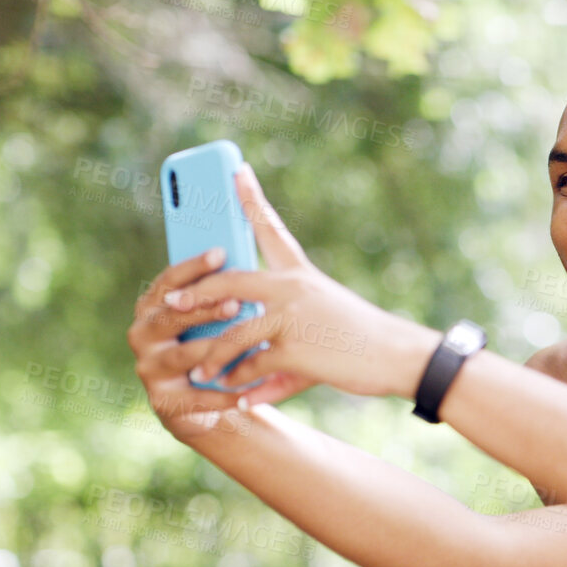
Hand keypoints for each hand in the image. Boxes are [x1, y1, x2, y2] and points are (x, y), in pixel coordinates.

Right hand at [128, 250, 313, 442]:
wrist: (210, 404)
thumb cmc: (217, 348)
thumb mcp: (215, 319)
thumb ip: (221, 291)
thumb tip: (245, 247)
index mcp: (152, 307)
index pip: (169, 282)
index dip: (193, 267)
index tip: (221, 253)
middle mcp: (142, 335)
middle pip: (170, 317)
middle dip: (202, 308)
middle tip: (235, 302)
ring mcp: (149, 370)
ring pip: (183, 356)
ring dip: (214, 350)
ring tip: (245, 346)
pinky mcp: (163, 404)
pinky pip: (197, 397)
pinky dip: (224, 394)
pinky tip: (248, 389)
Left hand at [159, 165, 441, 398]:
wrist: (396, 355)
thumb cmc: (361, 334)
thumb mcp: (325, 311)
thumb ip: (286, 322)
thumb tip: (255, 340)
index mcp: (300, 273)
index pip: (271, 228)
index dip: (252, 197)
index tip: (236, 169)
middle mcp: (293, 288)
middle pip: (229, 282)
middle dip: (196, 293)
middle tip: (170, 301)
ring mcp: (292, 318)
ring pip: (234, 335)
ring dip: (212, 357)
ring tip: (199, 371)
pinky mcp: (296, 351)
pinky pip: (254, 368)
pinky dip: (242, 385)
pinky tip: (235, 398)